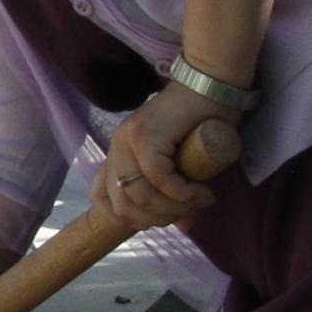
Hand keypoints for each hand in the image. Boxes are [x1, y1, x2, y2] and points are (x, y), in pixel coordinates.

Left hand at [92, 84, 229, 230]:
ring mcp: (128, 139)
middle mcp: (117, 146)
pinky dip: (182, 193)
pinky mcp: (147, 134)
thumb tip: (186, 227)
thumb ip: (177, 194)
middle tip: (186, 214)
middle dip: (156, 220)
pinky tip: (201, 192)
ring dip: (173, 208)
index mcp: (118, 153)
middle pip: (122, 204)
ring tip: (200, 201)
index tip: (155, 221)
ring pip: (140, 194)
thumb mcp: (182, 164)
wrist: (211, 84)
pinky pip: (159, 178)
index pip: (100, 197)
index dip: (124, 218)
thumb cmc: (200, 123)